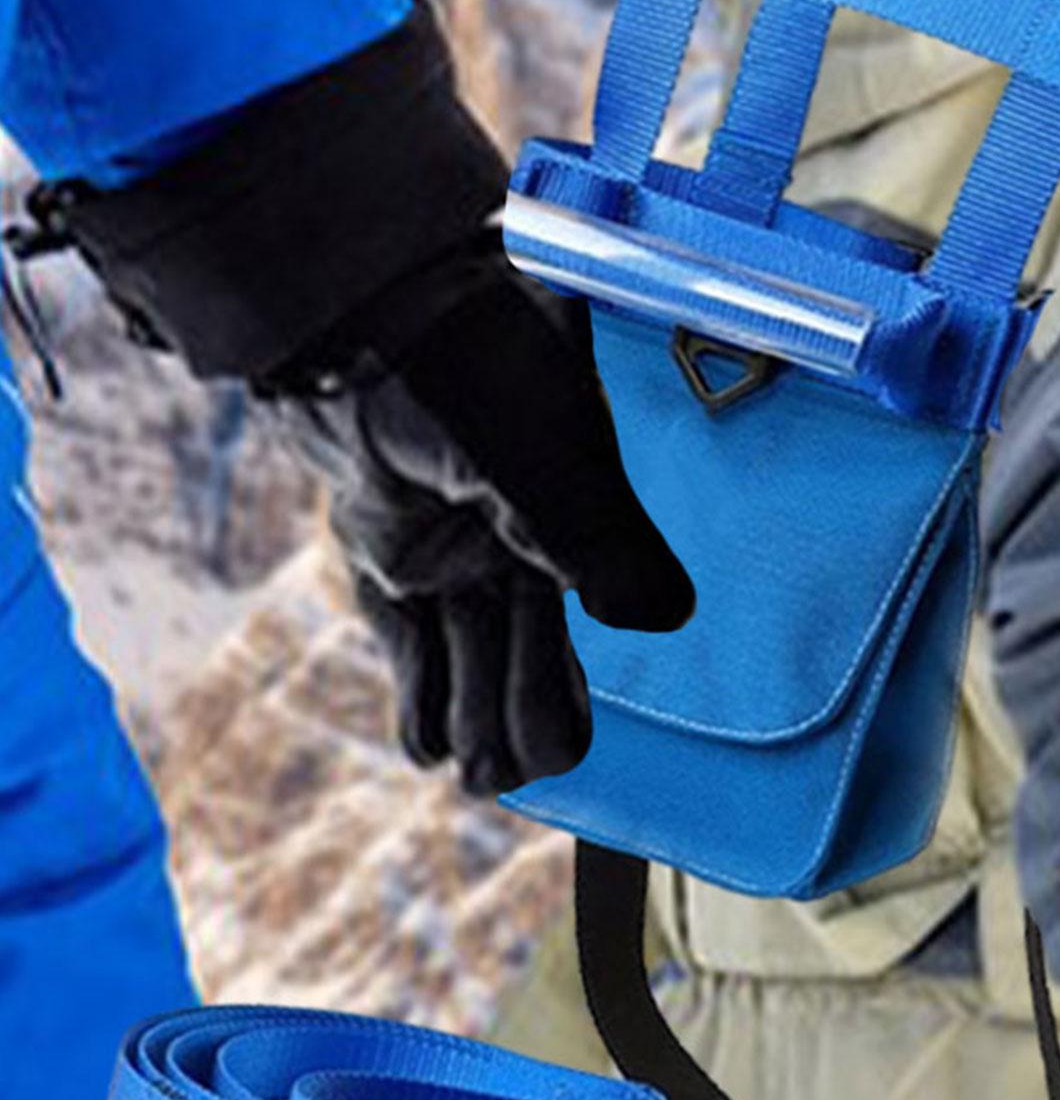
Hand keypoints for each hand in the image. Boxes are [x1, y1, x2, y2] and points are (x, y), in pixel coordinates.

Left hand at [267, 262, 694, 796]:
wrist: (355, 321)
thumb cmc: (468, 373)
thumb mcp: (555, 462)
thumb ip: (605, 544)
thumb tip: (664, 619)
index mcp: (575, 507)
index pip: (590, 616)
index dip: (569, 689)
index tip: (562, 751)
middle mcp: (518, 533)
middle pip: (528, 648)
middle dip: (523, 716)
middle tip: (511, 775)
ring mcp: (450, 544)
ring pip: (470, 650)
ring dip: (473, 715)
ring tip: (478, 778)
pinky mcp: (385, 548)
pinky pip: (406, 632)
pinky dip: (417, 689)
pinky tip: (425, 746)